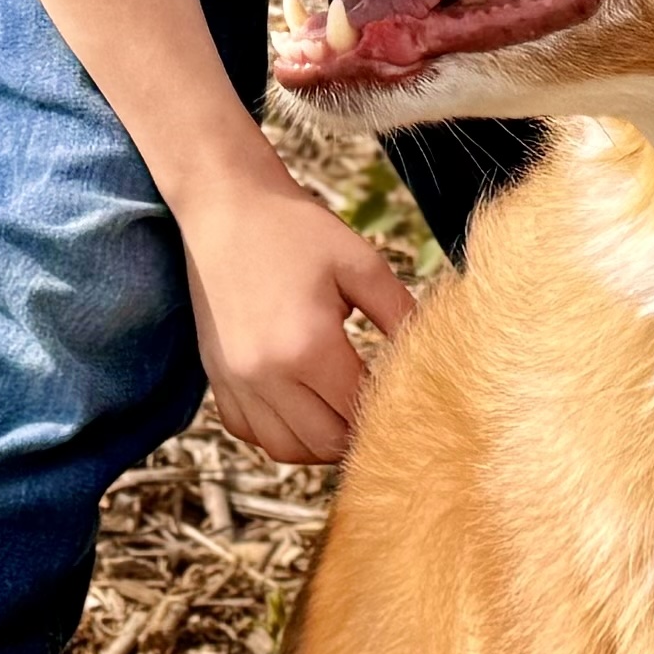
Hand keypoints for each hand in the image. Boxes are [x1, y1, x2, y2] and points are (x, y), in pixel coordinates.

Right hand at [178, 164, 415, 466]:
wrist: (225, 205)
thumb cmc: (297, 229)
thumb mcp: (361, 264)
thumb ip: (401, 314)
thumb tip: (437, 355)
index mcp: (308, 345)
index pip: (359, 411)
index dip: (388, 413)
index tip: (406, 401)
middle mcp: (266, 373)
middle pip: (324, 443)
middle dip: (357, 435)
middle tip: (378, 411)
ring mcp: (236, 379)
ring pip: (284, 448)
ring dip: (319, 442)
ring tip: (342, 415)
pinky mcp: (216, 376)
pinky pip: (250, 432)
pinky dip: (279, 432)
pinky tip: (301, 407)